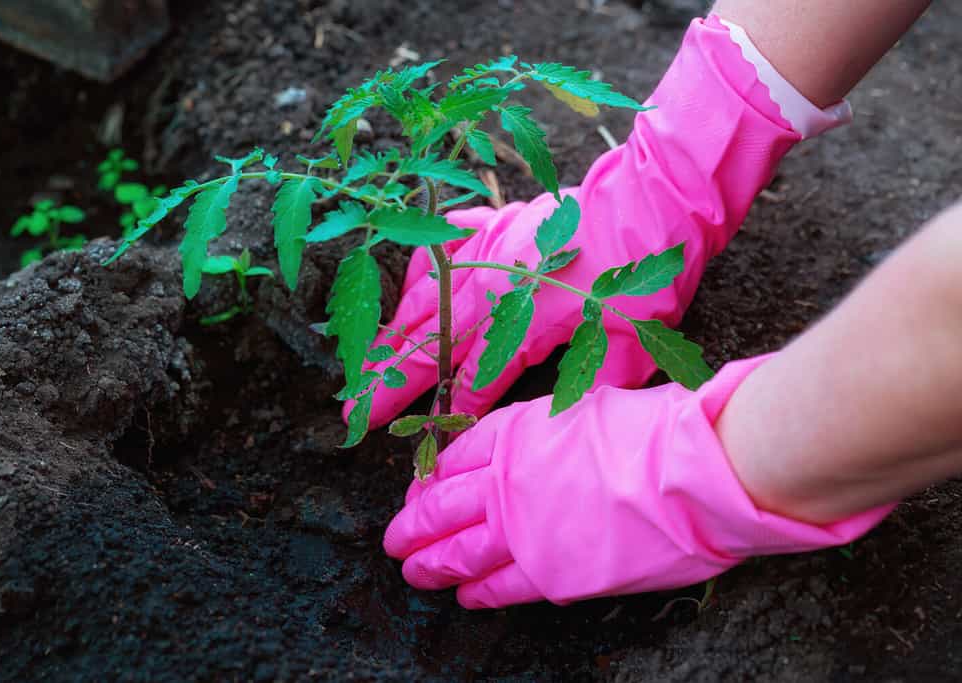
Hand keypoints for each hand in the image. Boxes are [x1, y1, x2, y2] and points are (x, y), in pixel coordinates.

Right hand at [351, 16, 831, 427]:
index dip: (445, 412)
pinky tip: (412, 284)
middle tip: (352, 411)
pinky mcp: (494, 225)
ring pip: (424, 301)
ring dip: (392, 334)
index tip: (418, 438)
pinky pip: (443, 245)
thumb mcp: (629, 345)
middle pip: (427, 347)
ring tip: (366, 362)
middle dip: (388, 383)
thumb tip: (560, 428)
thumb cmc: (642, 276)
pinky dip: (424, 267)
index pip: (471, 382)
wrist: (649, 200)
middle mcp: (490, 291)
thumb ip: (589, 389)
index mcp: (520, 326)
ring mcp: (485, 254)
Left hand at [383, 355, 892, 608]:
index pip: (453, 455)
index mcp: (514, 433)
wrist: (692, 474)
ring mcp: (522, 530)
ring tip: (413, 570)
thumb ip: (548, 432)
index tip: (420, 486)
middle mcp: (506, 482)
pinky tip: (463, 596)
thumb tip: (539, 442)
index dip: (431, 474)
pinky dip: (476, 592)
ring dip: (429, 563)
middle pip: (440, 506)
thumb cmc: (654, 431)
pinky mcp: (549, 574)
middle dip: (413, 524)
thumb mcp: (587, 408)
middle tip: (395, 538)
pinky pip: (498, 587)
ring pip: (456, 551)